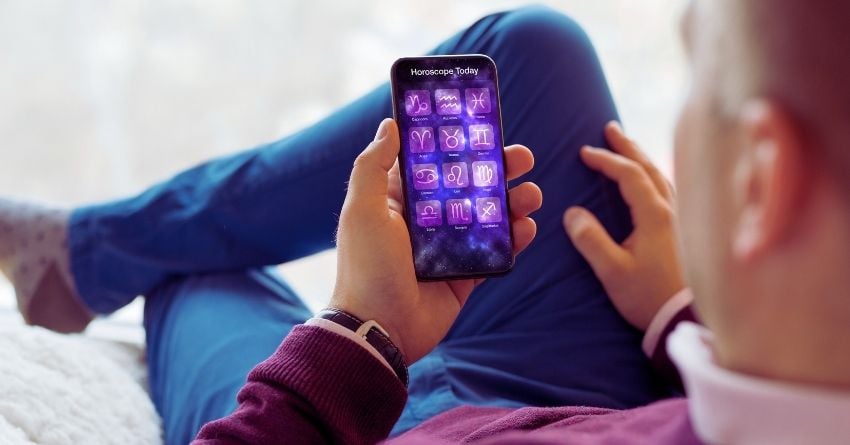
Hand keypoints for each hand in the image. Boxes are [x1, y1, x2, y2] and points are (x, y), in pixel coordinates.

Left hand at [330, 118, 541, 363]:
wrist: (378, 330)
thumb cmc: (365, 268)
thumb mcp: (362, 209)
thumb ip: (373, 165)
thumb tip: (390, 124)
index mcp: (401, 201)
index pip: (436, 164)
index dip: (460, 146)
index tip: (484, 127)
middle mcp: (427, 221)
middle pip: (471, 187)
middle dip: (499, 170)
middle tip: (524, 157)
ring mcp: (449, 249)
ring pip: (490, 217)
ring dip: (515, 202)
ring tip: (531, 194)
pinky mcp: (466, 276)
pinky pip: (496, 253)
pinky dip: (515, 239)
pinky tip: (527, 227)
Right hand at [563, 122, 685, 329]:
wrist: (685, 319)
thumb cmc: (649, 296)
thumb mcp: (613, 271)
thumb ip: (591, 240)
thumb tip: (572, 213)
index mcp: (654, 214)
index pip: (628, 175)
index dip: (606, 160)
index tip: (584, 152)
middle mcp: (672, 210)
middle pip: (649, 168)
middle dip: (628, 147)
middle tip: (610, 129)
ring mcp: (682, 219)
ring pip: (661, 177)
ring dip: (642, 159)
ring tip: (628, 148)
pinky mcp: (685, 231)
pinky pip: (667, 190)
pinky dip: (652, 176)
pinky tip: (649, 182)